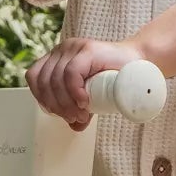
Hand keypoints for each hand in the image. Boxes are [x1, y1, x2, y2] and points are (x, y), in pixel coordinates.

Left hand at [26, 36, 145, 129]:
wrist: (141, 64)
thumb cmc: (115, 79)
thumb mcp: (92, 96)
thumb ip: (79, 108)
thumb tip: (74, 127)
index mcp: (57, 58)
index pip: (34, 77)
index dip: (41, 98)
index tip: (57, 113)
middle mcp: (62, 50)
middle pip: (44, 82)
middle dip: (56, 106)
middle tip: (74, 118)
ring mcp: (74, 48)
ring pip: (56, 79)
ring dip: (66, 103)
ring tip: (81, 114)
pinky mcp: (87, 50)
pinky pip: (71, 73)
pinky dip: (74, 92)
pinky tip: (84, 102)